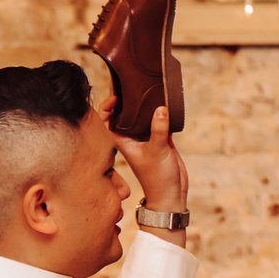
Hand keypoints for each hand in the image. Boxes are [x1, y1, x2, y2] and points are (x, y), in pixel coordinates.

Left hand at [114, 96, 187, 213]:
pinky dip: (161, 112)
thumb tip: (161, 108)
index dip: (107, 108)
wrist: (171, 194)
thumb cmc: (157, 178)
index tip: (115, 97)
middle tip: (131, 83)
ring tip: (148, 86)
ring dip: (145, 105)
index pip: (107, 122)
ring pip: (142, 117)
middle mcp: (132, 139)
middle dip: (126, 100)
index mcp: (122, 141)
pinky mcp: (161, 139)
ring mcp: (146, 138)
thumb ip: (158, 129)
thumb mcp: (157, 151)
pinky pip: (159, 121)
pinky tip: (165, 99)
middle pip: (125, 115)